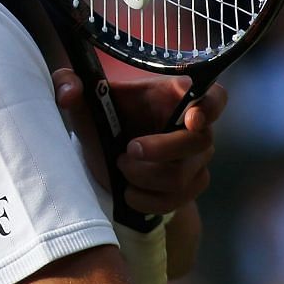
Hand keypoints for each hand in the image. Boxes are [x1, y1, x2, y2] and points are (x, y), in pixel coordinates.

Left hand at [53, 71, 226, 214]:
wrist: (109, 160)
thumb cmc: (104, 120)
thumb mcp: (85, 101)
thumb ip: (69, 84)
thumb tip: (69, 92)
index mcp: (174, 96)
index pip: (214, 96)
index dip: (210, 107)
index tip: (192, 119)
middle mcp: (195, 127)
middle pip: (197, 142)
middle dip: (159, 150)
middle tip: (127, 151)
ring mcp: (197, 159)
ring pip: (181, 176)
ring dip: (143, 176)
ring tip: (120, 167)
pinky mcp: (192, 186)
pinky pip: (176, 200)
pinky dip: (145, 199)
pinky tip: (128, 191)